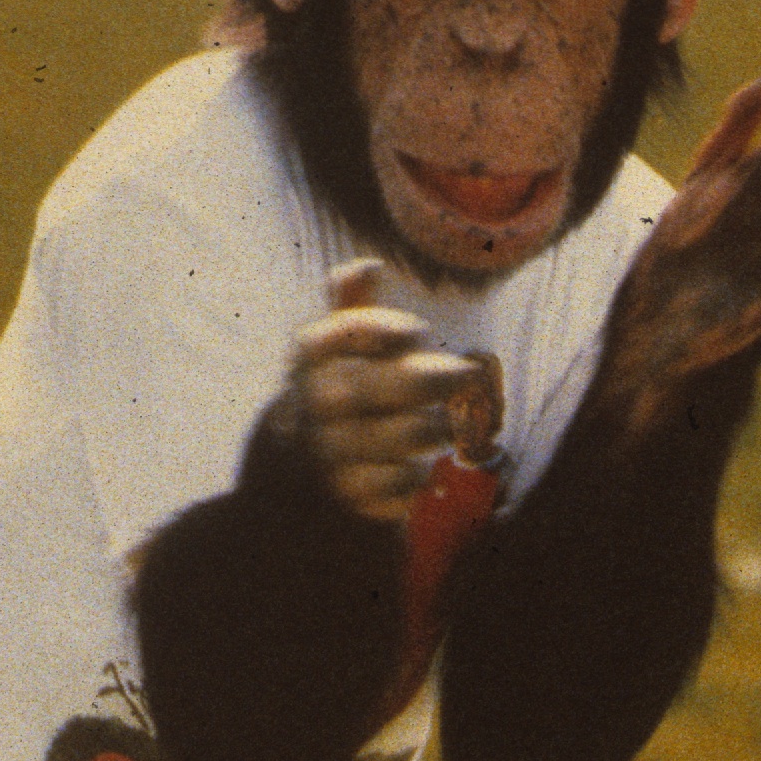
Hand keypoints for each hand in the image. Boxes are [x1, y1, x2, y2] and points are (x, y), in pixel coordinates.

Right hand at [283, 259, 504, 523]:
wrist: (295, 462)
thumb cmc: (337, 386)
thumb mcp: (336, 343)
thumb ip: (351, 303)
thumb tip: (367, 265)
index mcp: (312, 354)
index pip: (350, 332)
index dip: (389, 329)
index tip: (420, 331)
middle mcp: (316, 400)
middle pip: (375, 388)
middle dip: (429, 380)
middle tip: (465, 374)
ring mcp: (331, 450)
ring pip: (398, 437)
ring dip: (432, 428)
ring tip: (449, 424)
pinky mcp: (351, 495)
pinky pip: (397, 486)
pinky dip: (417, 477)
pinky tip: (422, 466)